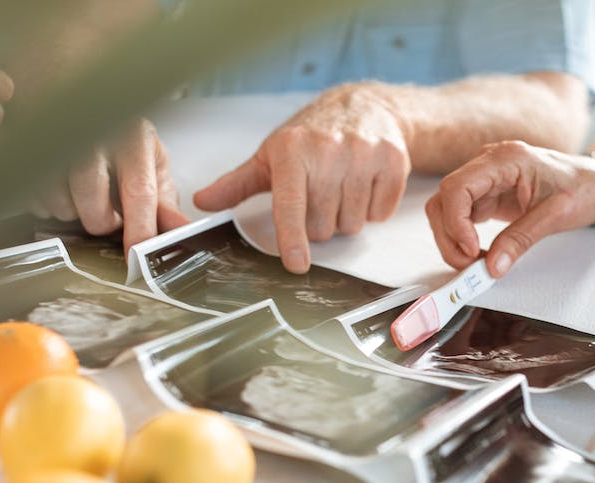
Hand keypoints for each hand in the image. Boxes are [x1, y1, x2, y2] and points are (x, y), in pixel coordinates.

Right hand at [28, 118, 186, 251]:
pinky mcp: (22, 145)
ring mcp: (53, 137)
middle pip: (95, 210)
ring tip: (78, 188)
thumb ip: (163, 196)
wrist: (63, 76)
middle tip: (105, 209)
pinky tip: (55, 180)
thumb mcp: (147, 153)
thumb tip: (179, 231)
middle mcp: (93, 133)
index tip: (137, 258)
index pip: (139, 193)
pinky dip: (45, 201)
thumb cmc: (112, 124)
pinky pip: (32, 198)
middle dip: (101, 222)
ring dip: (71, 210)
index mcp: (133, 134)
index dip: (139, 231)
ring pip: (60, 208)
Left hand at [193, 83, 411, 273]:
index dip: (293, 237)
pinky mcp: (393, 161)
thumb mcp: (270, 156)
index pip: (291, 204)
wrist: (362, 107)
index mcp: (293, 150)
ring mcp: (364, 155)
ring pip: (352, 224)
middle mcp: (329, 150)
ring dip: (345, 217)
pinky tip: (364, 185)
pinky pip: (379, 214)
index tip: (296, 263)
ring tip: (341, 189)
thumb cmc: (311, 135)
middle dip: (319, 223)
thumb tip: (202, 202)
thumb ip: (236, 184)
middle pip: (322, 226)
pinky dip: (372, 209)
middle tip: (319, 196)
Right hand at [424, 140, 594, 277]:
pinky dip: (463, 238)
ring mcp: (486, 179)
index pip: (457, 187)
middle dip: (449, 236)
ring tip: (474, 263)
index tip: (470, 251)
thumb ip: (520, 240)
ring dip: (453, 239)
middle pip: (445, 199)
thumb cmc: (585, 188)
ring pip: (447, 209)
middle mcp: (490, 164)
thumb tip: (491, 268)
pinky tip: (479, 254)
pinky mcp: (488, 194)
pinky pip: (462, 216)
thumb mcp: (556, 216)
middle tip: (468, 266)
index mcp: (506, 159)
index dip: (455, 223)